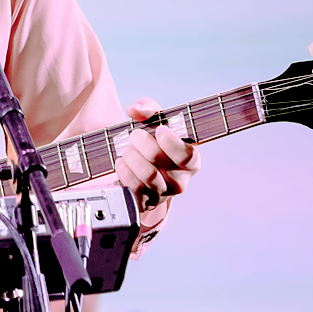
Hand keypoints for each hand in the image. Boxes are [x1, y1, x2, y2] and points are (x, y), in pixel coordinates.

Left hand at [114, 97, 200, 213]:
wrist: (138, 164)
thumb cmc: (153, 140)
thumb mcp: (154, 120)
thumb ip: (148, 108)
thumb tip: (134, 110)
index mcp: (190, 161)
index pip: (188, 156)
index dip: (172, 142)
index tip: (159, 130)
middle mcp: (180, 181)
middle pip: (161, 162)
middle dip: (141, 143)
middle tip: (134, 135)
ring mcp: (163, 194)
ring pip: (147, 175)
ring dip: (131, 156)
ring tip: (127, 149)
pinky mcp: (145, 203)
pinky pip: (134, 189)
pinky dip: (124, 171)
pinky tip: (121, 162)